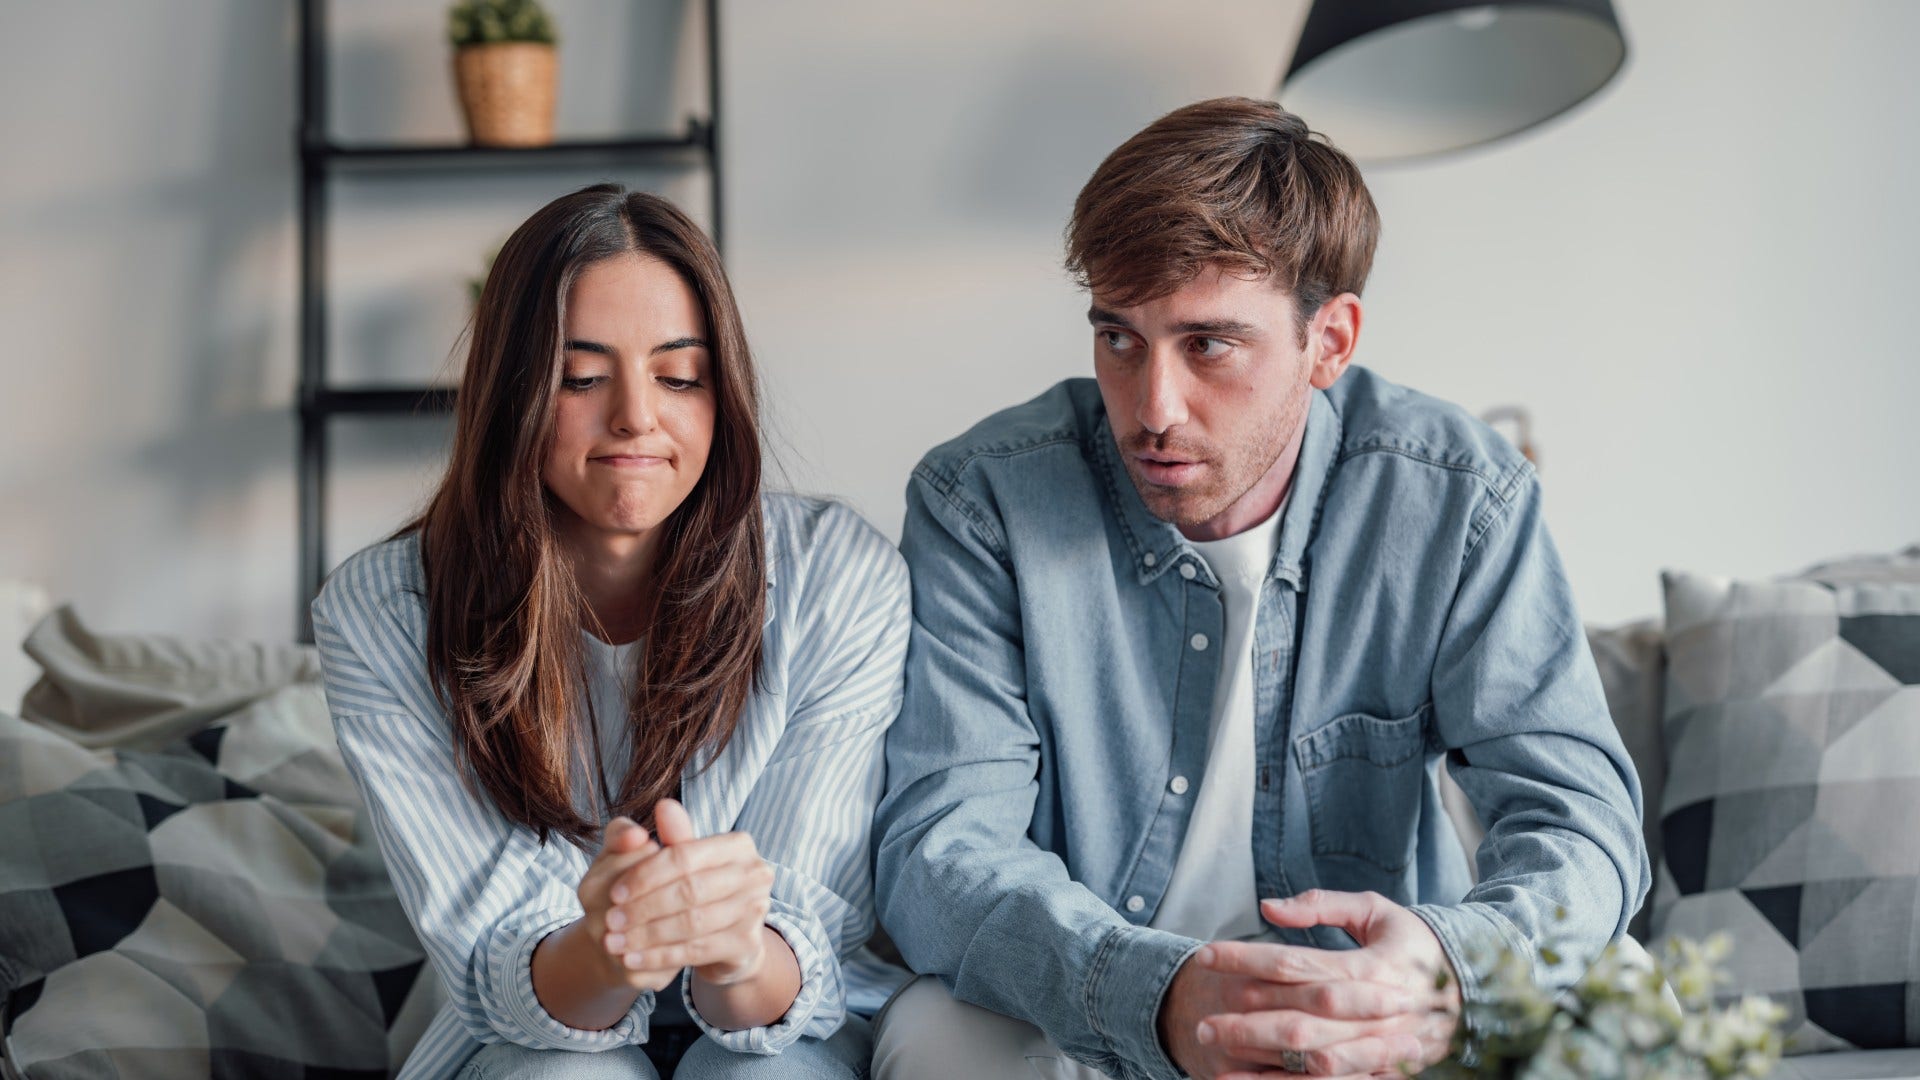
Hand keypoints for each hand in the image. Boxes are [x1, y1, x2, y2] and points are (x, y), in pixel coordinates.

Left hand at [595, 798, 776, 990]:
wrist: (726, 940)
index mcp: (739, 845)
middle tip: (609, 921)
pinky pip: (696, 951)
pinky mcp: (748, 944)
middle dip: (643, 907)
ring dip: (647, 935)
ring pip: (691, 924)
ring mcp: (756, 910)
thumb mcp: (681, 861)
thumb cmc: (698, 890)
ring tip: (614, 943)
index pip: (684, 857)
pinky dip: (660, 956)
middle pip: (689, 891)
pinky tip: (633, 959)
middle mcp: (755, 874)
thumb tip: (664, 806)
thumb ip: (670, 834)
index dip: (646, 875)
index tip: (614, 892)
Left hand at [1191, 890, 1461, 1077]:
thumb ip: (1321, 904)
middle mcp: (1374, 1010)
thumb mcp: (1376, 911)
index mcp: (1368, 966)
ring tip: (1216, 1059)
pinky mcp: (1383, 1071)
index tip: (1205, 955)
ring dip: (1262, 1062)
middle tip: (1203, 1021)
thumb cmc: (1414, 944)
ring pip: (1313, 1060)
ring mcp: (1380, 1046)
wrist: (1477, 991)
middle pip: (1298, 1018)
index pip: (1293, 962)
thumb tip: (1269, 906)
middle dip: (1245, 1022)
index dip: (1245, 959)